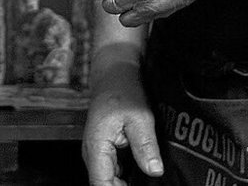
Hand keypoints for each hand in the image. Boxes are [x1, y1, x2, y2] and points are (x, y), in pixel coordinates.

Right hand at [84, 63, 161, 184]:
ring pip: (109, 180)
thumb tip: (154, 170)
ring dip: (126, 183)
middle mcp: (93, 154)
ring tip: (146, 173)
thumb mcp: (140, 117)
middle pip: (105, 185)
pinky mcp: (106, 151)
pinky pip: (114, 172)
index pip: (102, 185)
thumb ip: (145, 145)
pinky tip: (143, 171)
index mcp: (96, 148)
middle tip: (149, 183)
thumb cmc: (122, 90)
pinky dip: (127, 177)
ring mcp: (98, 153)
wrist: (114, 74)